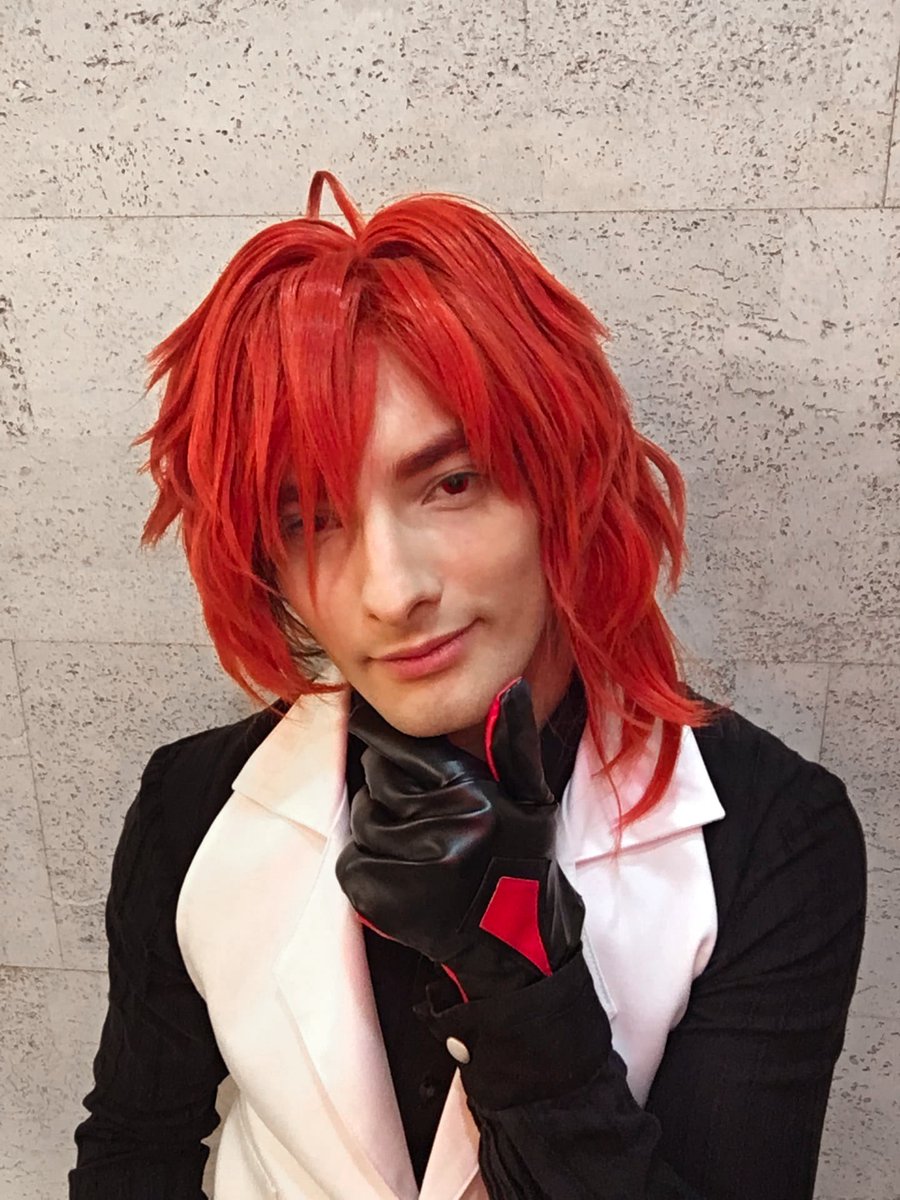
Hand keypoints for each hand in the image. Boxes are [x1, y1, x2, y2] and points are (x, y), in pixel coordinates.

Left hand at [335, 677, 585, 1001]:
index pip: (410, 750)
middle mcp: (441, 831)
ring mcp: (409, 867)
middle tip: (412, 805)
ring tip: (412, 842)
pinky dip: (366, 860)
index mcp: (474, 798)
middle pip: (379, 778)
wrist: (517, 947)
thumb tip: (510, 687)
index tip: (368, 727)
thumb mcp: (530, 798)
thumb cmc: (521, 862)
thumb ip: (512, 740)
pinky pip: (352, 857)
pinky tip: (399, 870)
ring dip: (378, 822)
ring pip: (363, 816)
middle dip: (388, 784)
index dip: (388, 740)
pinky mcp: (382, 898)